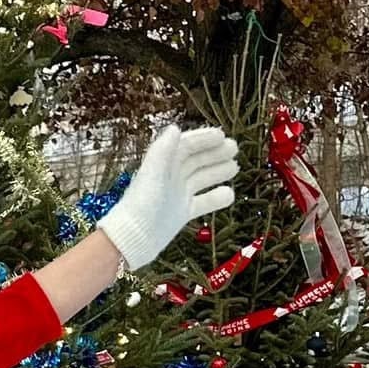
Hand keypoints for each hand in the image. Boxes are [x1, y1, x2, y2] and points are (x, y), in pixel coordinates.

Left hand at [97, 123, 239, 272]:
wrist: (133, 239)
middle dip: (215, 153)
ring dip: (218, 171)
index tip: (222, 135)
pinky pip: (202, 203)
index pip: (186, 146)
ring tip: (235, 166)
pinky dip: (216, 198)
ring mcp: (176, 196)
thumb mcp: (153, 174)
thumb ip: (163, 150)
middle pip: (196, 160)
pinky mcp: (181, 214)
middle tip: (234, 148)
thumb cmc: (141, 205)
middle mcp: (171, 178)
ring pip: (201, 179)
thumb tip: (175, 128)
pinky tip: (230, 194)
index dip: (203, 139)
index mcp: (163, 165)